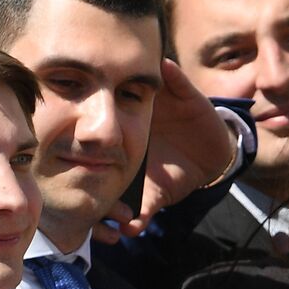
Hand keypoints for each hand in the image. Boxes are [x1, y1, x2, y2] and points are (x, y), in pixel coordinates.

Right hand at [96, 58, 237, 240]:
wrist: (218, 148)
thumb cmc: (199, 118)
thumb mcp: (189, 98)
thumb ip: (177, 82)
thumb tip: (162, 61)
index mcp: (127, 128)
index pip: (99, 134)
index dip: (82, 139)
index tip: (69, 143)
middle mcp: (122, 157)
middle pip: (92, 171)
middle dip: (83, 181)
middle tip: (81, 184)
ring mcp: (135, 180)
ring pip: (109, 199)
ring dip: (104, 210)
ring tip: (107, 215)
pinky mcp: (152, 198)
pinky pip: (138, 214)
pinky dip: (133, 224)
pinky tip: (130, 227)